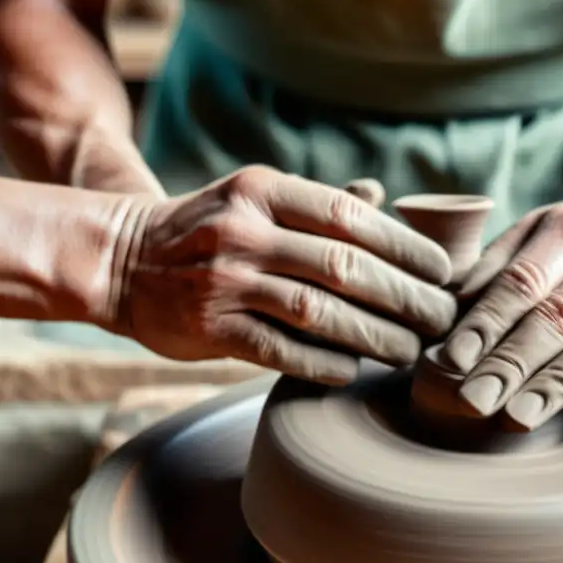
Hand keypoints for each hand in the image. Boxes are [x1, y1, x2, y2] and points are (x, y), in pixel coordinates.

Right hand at [110, 166, 456, 383]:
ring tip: (410, 352)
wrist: (119, 260)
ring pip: (317, 311)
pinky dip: (323, 363)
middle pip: (344, 267)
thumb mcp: (252, 197)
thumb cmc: (206, 229)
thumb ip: (315, 202)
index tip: (443, 272)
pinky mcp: (209, 328)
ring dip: (374, 335)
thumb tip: (381, 196)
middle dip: (404, 297)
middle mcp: (245, 231)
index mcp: (264, 191)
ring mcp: (224, 280)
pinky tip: (355, 371)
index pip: (351, 216)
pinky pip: (280, 350)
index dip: (405, 246)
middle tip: (441, 320)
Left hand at [442, 194, 562, 429]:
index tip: (451, 360)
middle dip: (511, 362)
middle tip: (472, 401)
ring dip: (559, 384)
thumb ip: (500, 266)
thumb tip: (445, 311)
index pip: (522, 281)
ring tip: (518, 418)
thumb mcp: (546, 231)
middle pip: (558, 315)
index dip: (486, 321)